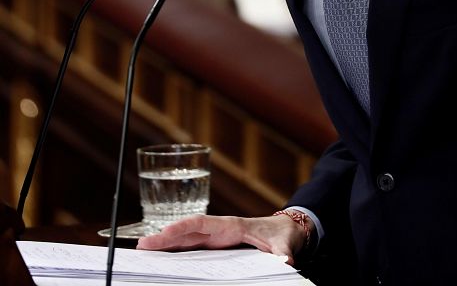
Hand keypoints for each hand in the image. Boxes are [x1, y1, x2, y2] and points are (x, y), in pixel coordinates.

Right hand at [136, 213, 309, 266]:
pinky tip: (164, 259)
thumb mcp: (283, 243)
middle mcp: (219, 230)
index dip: (182, 227)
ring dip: (166, 245)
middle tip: (141, 246)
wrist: (285, 231)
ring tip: (145, 251)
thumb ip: (282, 252)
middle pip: (187, 232)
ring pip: (186, 240)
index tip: (164, 233)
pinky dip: (176, 251)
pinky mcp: (216, 247)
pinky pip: (192, 248)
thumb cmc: (282, 234)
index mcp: (231, 226)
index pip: (201, 224)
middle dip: (164, 237)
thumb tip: (285, 261)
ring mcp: (216, 238)